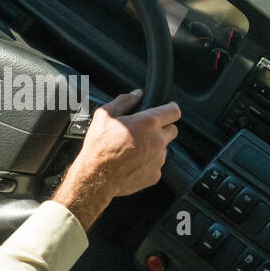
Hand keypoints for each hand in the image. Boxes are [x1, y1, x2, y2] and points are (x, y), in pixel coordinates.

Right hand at [52, 89, 181, 230]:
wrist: (95, 176)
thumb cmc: (99, 147)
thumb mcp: (105, 115)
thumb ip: (124, 101)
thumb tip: (136, 94)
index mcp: (148, 122)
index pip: (174, 111)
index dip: (170, 109)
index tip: (166, 111)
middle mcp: (157, 140)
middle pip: (173, 130)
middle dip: (162, 129)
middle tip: (144, 132)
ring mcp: (158, 159)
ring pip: (164, 148)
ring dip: (154, 147)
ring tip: (134, 149)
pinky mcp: (155, 174)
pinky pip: (157, 165)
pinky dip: (148, 163)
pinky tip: (133, 162)